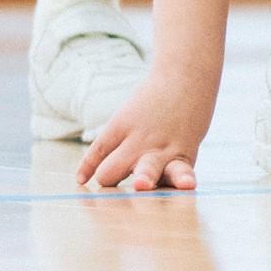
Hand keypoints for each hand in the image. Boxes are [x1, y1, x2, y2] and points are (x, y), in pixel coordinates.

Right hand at [79, 65, 215, 189]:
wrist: (184, 77)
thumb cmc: (187, 120)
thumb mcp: (188, 146)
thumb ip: (171, 170)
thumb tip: (143, 192)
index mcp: (182, 156)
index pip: (179, 175)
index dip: (181, 182)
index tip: (187, 185)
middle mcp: (159, 149)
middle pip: (147, 170)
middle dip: (143, 179)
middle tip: (142, 184)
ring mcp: (138, 135)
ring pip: (114, 166)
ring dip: (111, 176)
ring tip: (104, 180)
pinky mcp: (120, 123)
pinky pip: (98, 148)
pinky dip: (87, 166)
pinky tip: (82, 180)